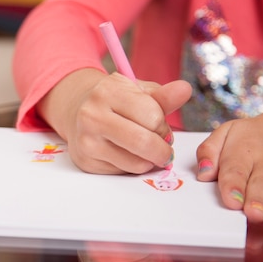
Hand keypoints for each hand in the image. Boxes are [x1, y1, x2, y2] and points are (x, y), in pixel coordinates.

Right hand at [37, 68, 190, 173]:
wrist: (78, 112)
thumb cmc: (115, 101)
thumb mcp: (137, 92)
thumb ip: (163, 96)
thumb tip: (184, 89)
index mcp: (107, 92)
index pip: (152, 117)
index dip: (163, 125)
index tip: (160, 126)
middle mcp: (92, 116)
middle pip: (143, 143)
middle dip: (162, 150)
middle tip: (165, 149)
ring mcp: (86, 141)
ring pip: (136, 163)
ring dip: (149, 161)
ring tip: (144, 150)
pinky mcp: (86, 161)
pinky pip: (123, 172)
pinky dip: (132, 166)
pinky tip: (127, 154)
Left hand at [196, 99, 262, 222]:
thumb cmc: (249, 136)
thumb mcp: (224, 134)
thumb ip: (208, 152)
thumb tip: (203, 173)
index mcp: (242, 150)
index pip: (235, 170)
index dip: (233, 186)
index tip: (232, 202)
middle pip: (261, 182)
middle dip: (257, 198)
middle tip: (253, 213)